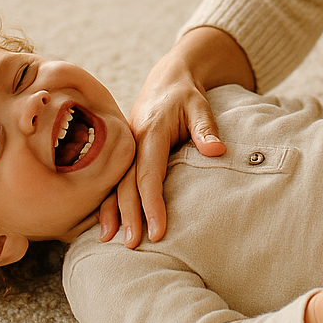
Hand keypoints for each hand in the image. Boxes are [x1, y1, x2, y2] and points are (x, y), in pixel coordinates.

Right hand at [97, 27, 253, 246]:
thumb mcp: (200, 106)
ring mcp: (125, 148)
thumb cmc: (186, 95)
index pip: (149, 174)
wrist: (168, 78)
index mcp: (149, 132)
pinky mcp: (124, 153)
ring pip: (115, 183)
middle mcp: (131, 142)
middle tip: (133, 244)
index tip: (158, 230)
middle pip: (126, 183)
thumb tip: (217, 151)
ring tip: (110, 240)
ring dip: (111, 211)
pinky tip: (105, 221)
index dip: (151, 203)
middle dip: (128, 214)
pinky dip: (107, 200)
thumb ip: (206, 129)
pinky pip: (113, 178)